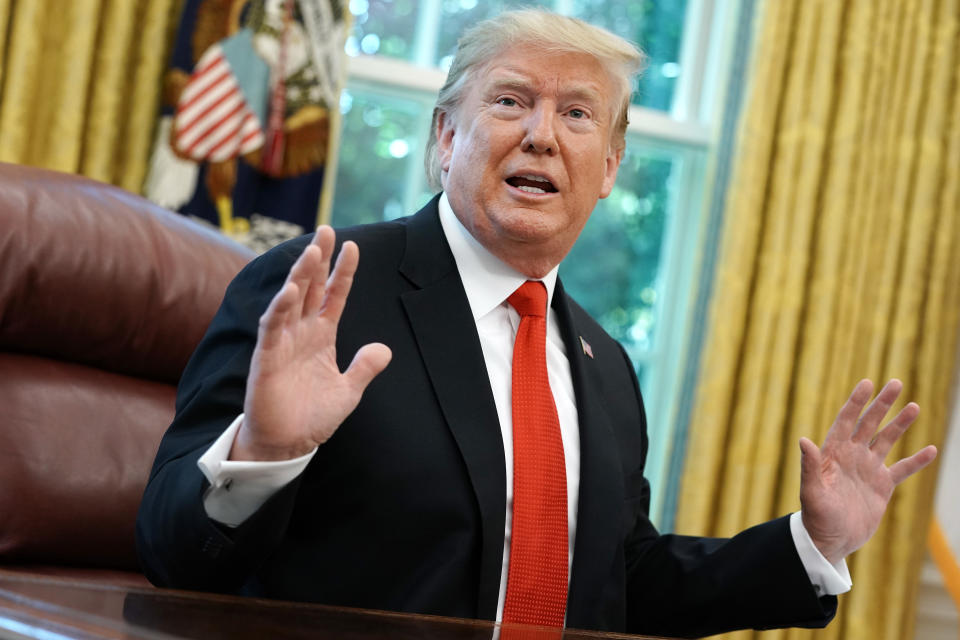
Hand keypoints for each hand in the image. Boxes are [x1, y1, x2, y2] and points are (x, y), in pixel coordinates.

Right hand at [231, 226, 391, 460]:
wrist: (287, 445)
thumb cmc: (312, 416)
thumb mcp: (348, 390)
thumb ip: (364, 368)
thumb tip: (384, 349)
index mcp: (321, 336)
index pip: (334, 296)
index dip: (343, 272)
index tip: (353, 246)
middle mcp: (301, 332)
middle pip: (311, 287)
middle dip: (318, 258)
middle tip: (326, 229)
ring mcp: (283, 342)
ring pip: (291, 299)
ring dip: (300, 275)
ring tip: (311, 250)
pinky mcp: (267, 357)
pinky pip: (273, 327)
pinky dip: (280, 308)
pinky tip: (290, 290)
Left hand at [799, 379, 936, 563]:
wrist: (830, 541)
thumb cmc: (816, 517)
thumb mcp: (812, 492)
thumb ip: (810, 467)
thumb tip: (803, 440)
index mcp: (833, 453)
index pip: (846, 420)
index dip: (856, 402)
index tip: (867, 383)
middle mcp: (851, 456)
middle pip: (869, 424)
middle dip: (881, 404)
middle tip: (896, 382)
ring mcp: (867, 469)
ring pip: (886, 440)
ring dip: (900, 424)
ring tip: (914, 406)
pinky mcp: (881, 486)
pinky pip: (903, 469)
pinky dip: (916, 460)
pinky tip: (931, 449)